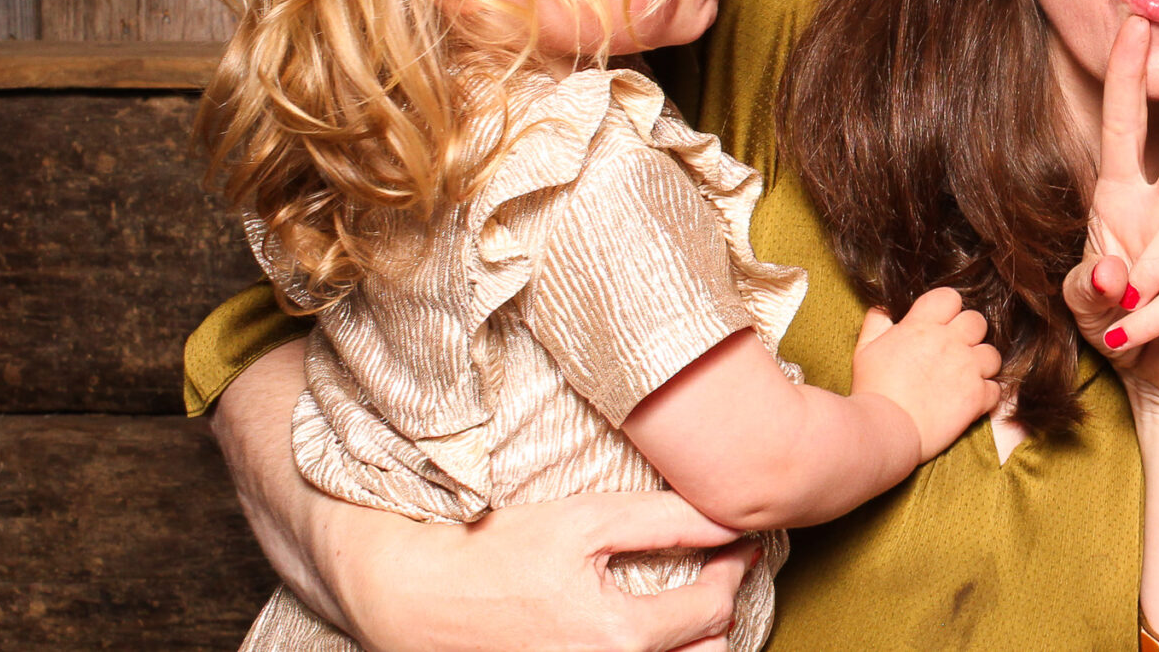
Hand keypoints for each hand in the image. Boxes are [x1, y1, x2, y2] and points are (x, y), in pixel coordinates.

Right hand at [332, 492, 755, 651]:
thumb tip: (730, 519)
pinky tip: (649, 630)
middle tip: (720, 573)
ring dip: (694, 642)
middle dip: (721, 612)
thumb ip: (666, 521)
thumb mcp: (585, 520)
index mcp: (619, 638)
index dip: (736, 568)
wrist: (415, 595)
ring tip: (689, 603)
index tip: (742, 541)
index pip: (712, 607)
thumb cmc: (496, 549)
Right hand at [851, 286, 1004, 461]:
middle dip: (968, 334)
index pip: (950, 297)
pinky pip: (995, 389)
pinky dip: (985, 395)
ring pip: (992, 354)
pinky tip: (969, 401)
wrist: (884, 429)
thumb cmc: (873, 390)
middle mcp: (950, 342)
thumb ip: (877, 323)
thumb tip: (884, 310)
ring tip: (965, 377)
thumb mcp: (865, 350)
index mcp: (923, 326)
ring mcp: (966, 368)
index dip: (947, 308)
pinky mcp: (976, 397)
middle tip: (954, 352)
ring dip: (981, 364)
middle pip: (977, 322)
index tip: (940, 324)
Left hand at [1061, 17, 1158, 411]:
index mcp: (1124, 195)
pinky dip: (1152, 318)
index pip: (1125, 125)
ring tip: (1124, 308)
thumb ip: (1086, 284)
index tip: (1135, 24)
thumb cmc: (1117, 320)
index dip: (1128, 75)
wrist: (1157, 377)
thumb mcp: (1081, 301)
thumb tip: (1114, 272)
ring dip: (1149, 268)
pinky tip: (1130, 338)